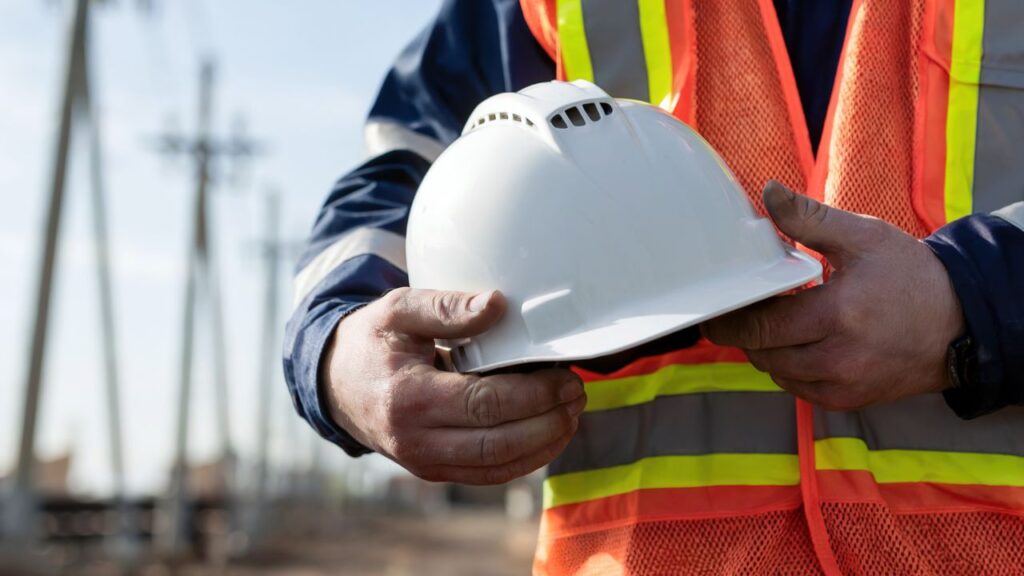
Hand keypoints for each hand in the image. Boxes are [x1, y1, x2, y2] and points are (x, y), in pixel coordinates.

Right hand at [321, 287, 585, 483]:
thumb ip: (447, 307)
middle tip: (576, 394)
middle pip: (498, 443)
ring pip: (498, 467)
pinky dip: (525, 458)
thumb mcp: (398, 309)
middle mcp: (415, 441)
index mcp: (407, 398)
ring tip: (571, 412)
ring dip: (544, 443)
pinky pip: (489, 474)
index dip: (533, 394)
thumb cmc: (372, 341)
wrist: (336, 383)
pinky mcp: (435, 470)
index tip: (563, 375)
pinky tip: (548, 433)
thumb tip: (498, 305)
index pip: (484, 405)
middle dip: (548, 422)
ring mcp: (424, 462)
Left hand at [702, 181, 963, 410]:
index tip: (717, 305)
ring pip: (775, 372)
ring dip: (765, 349)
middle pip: (761, 351)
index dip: (731, 317)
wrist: (961, 323)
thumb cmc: (912, 277)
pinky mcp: (848, 401)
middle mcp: (838, 358)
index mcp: (837, 314)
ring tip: (773, 321)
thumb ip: (809, 218)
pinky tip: (796, 342)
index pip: (760, 324)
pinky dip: (787, 367)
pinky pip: (797, 387)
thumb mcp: (863, 237)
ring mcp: (843, 385)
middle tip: (740, 309)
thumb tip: (769, 193)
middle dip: (745, 331)